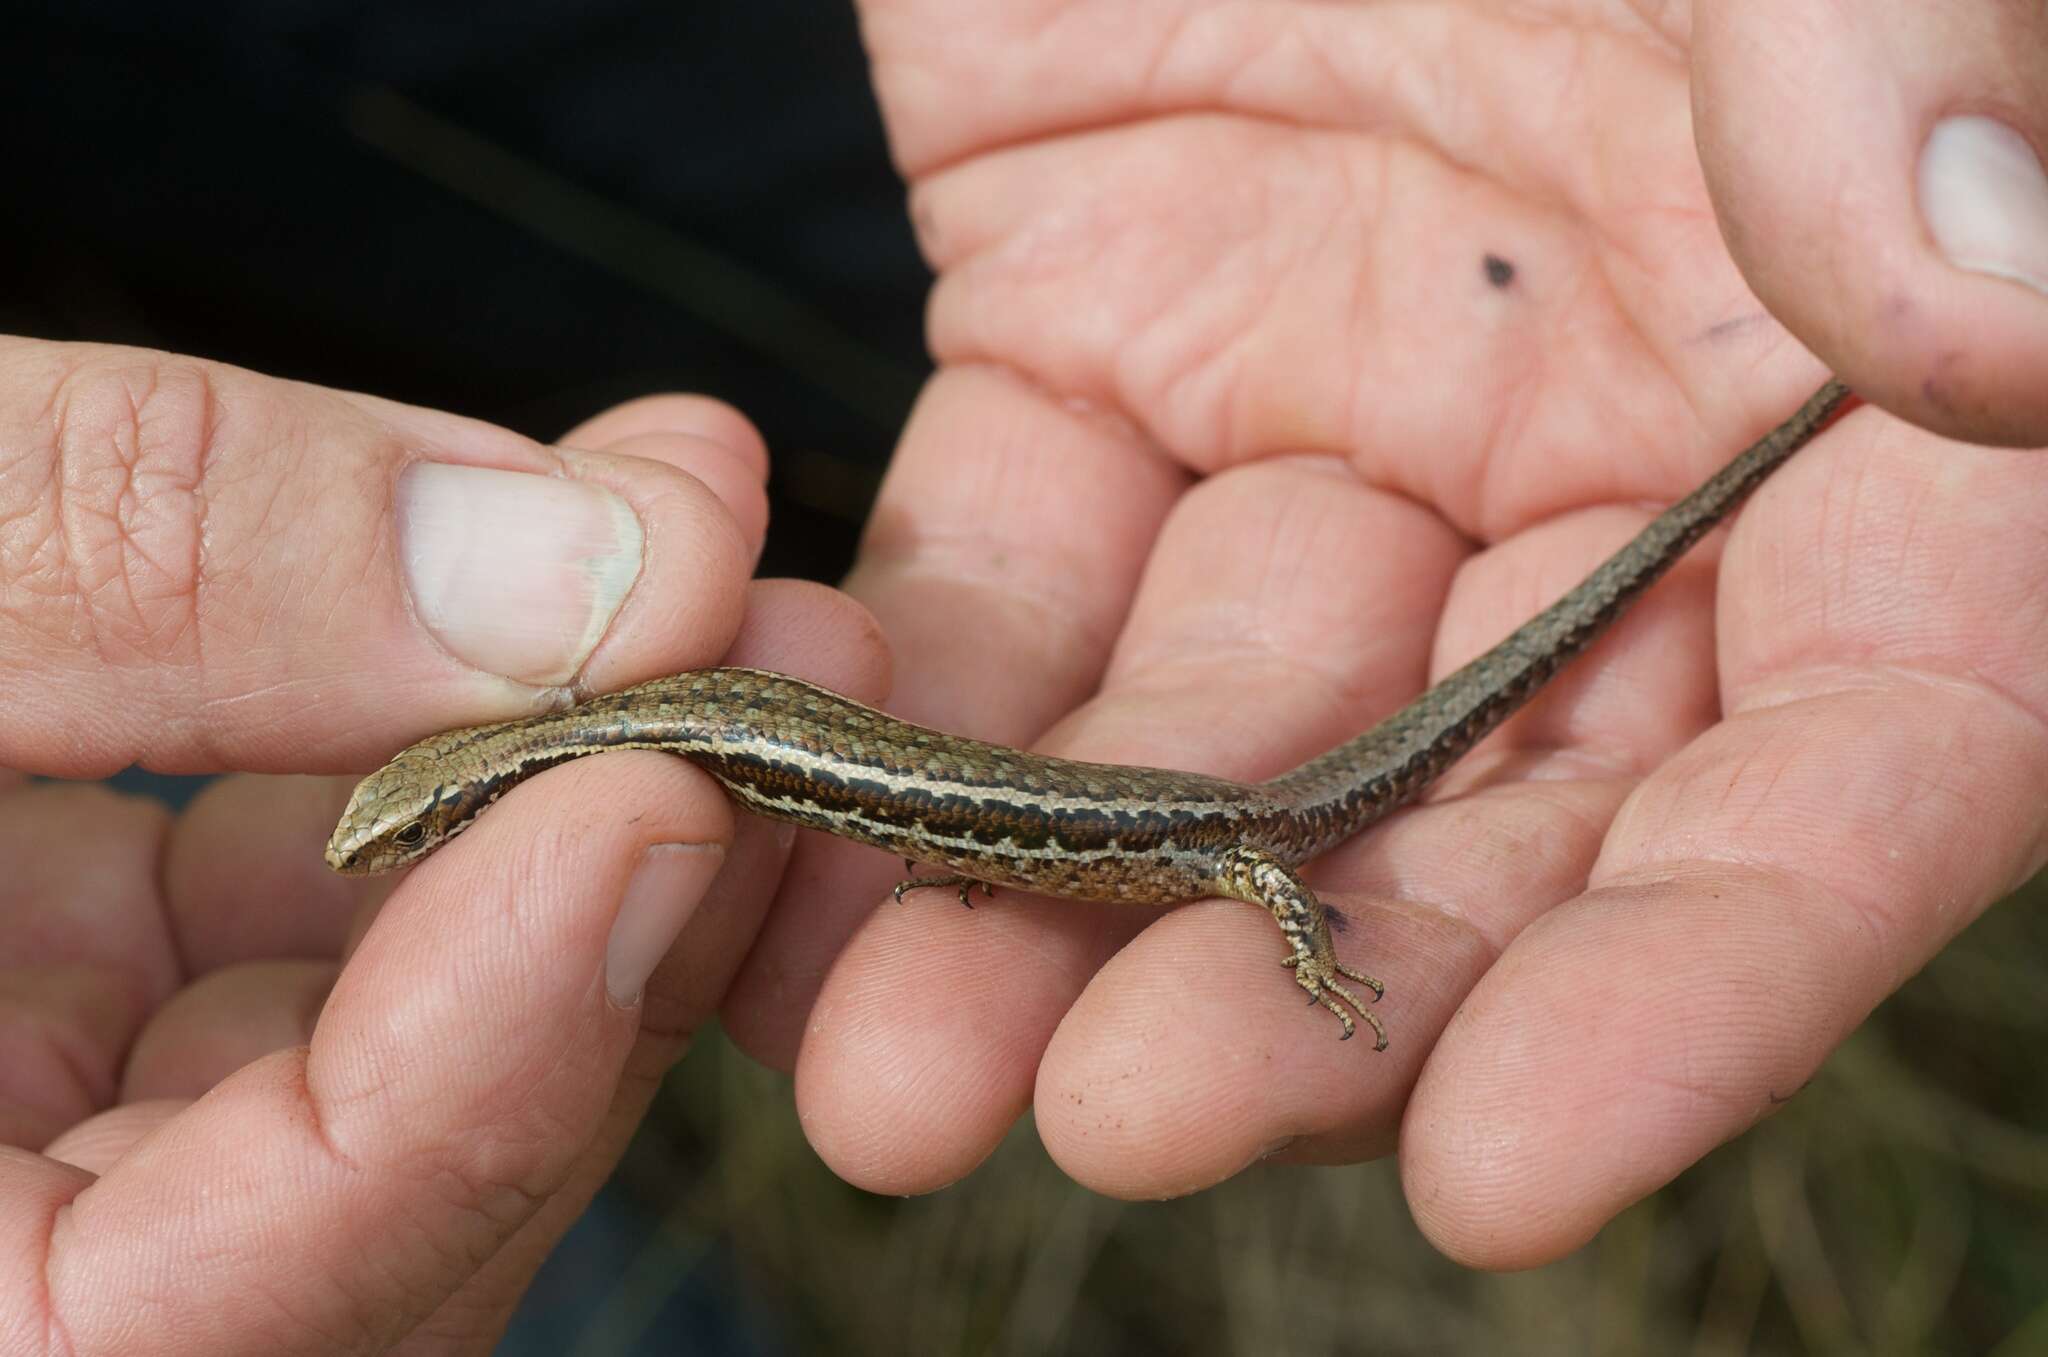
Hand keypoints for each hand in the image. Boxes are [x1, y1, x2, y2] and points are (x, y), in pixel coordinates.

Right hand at [0, 338, 884, 1351]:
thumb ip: (146, 562)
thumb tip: (574, 563)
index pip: (221, 1304)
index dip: (476, 1079)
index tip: (650, 813)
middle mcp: (8, 1222)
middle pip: (391, 1187)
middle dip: (621, 923)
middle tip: (784, 673)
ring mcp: (44, 1104)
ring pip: (382, 1036)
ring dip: (578, 805)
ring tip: (714, 571)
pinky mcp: (66, 962)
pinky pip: (302, 913)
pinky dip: (446, 750)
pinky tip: (557, 562)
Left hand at [720, 0, 2047, 1266]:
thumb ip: (1906, 68)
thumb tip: (2007, 325)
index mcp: (1861, 395)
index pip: (1854, 768)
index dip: (1704, 985)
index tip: (1514, 1168)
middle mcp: (1600, 461)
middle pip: (1482, 820)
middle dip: (1299, 992)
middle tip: (1110, 1126)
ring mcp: (1328, 425)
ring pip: (1198, 742)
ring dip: (1044, 907)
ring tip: (888, 1069)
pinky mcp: (1085, 356)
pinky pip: (989, 589)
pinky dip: (892, 713)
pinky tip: (788, 811)